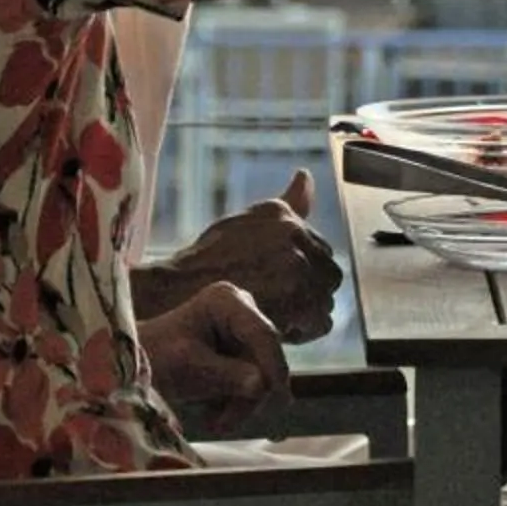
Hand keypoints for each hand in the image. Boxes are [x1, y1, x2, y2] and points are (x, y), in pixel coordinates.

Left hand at [139, 281, 291, 434]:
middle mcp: (242, 311)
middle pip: (265, 356)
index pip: (261, 332)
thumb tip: (262, 385)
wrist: (133, 367)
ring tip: (215, 422)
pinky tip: (215, 413)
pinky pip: (254, 380)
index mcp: (226, 301)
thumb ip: (227, 375)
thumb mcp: (189, 367)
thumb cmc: (155, 358)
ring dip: (242, 402)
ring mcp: (243, 331)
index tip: (278, 393)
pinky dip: (237, 400)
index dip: (273, 363)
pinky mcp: (242, 352)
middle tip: (225, 423)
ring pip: (262, 373)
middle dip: (250, 391)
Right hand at [153, 174, 341, 343]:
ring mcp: (297, 267)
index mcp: (283, 215)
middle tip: (283, 304)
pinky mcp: (297, 300)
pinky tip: (279, 328)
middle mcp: (293, 235)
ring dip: (307, 311)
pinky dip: (304, 330)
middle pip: (329, 273)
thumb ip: (287, 203)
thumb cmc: (208, 262)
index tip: (284, 285)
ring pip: (325, 298)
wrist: (176, 295)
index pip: (322, 248)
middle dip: (312, 290)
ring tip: (277, 315)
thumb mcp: (247, 222)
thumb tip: (306, 175)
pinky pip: (321, 321)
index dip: (305, 272)